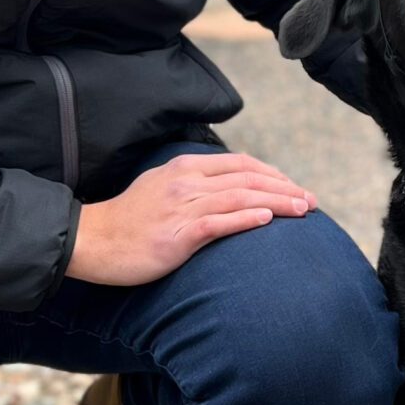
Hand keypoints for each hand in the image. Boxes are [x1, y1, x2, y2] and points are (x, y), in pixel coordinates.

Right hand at [66, 150, 316, 285]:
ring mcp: (182, 207)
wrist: (92, 241)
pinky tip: (267, 219)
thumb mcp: (160, 188)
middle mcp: (187, 182)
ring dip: (278, 202)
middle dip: (285, 188)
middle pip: (248, 178)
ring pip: (241, 197)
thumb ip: (192, 185)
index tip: (295, 187)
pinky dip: (246, 218)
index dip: (273, 174)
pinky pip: (219, 223)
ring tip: (304, 210)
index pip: (241, 164)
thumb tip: (225, 190)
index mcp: (185, 167)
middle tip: (312, 201)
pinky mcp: (177, 234)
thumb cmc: (127, 220)